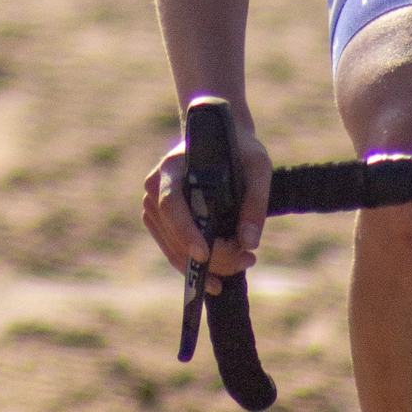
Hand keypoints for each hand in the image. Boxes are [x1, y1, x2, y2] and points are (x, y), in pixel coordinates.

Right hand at [142, 118, 271, 283]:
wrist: (222, 138)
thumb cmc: (240, 149)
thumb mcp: (257, 166)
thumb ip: (255, 202)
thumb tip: (248, 243)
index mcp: (172, 167)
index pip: (170, 203)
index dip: (185, 231)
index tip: (205, 254)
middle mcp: (155, 187)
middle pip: (173, 233)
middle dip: (210, 256)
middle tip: (246, 260)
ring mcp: (154, 205)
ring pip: (172, 248)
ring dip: (205, 266)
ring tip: (243, 262)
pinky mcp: (161, 221)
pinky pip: (173, 250)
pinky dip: (195, 266)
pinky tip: (221, 272)